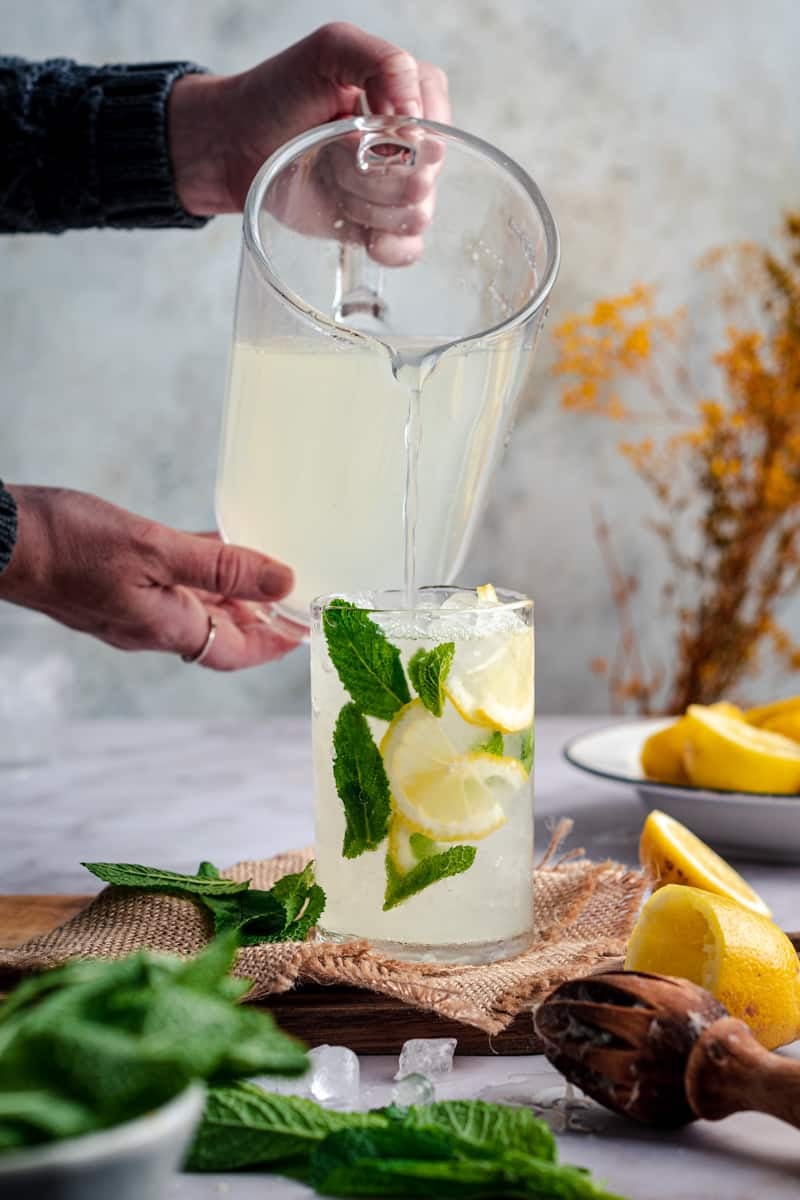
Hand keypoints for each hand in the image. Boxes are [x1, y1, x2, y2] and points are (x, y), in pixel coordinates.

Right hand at [0, 486, 302, 669]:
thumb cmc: (66, 544)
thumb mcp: (155, 548)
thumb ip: (221, 567)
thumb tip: (281, 581)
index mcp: (164, 626)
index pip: (235, 650)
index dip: (275, 642)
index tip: (305, 629)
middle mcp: (149, 626)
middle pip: (219, 632)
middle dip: (258, 616)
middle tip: (293, 594)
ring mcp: (128, 609)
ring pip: (194, 607)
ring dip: (230, 592)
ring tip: (263, 568)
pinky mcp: (111, 587)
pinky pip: (168, 584)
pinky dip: (197, 570)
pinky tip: (211, 544)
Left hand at [169, 23, 449, 261]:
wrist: (235, 146)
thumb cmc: (277, 92)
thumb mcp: (330, 50)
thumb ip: (384, 62)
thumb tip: (417, 118)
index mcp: (411, 96)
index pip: (439, 127)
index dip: (405, 138)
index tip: (361, 129)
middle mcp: (411, 145)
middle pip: (426, 177)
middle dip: (374, 172)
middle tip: (332, 153)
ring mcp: (396, 190)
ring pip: (415, 214)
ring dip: (366, 203)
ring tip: (332, 180)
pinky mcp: (379, 227)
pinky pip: (409, 248)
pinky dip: (389, 247)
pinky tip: (365, 236)